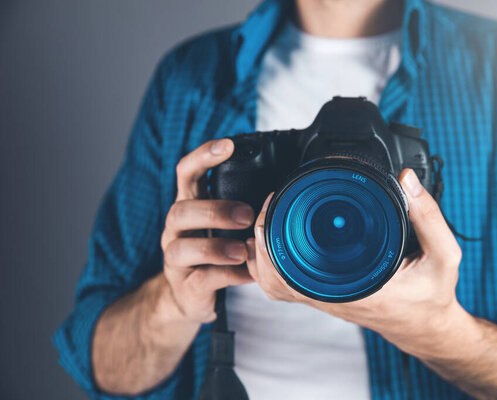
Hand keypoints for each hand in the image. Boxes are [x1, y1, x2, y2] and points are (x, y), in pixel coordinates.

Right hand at [161, 138, 254, 323]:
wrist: (188, 295)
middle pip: (181, 210)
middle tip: (247, 215)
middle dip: (214, 210)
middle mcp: (176, 229)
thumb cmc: (213, 251)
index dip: (203, 156)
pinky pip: (202, 279)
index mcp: (189, 205)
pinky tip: (247, 274)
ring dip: (215, 247)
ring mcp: (176, 258)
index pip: (186, 173)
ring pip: (182, 247)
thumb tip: (283, 187)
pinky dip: (227, 276)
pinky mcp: (185, 286)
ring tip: (242, 251)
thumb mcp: (224, 224)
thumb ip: (243, 205)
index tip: (228, 146)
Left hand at [246, 168, 465, 358]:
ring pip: (271, 281)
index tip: (277, 199)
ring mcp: (322, 298)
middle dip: (262, 233)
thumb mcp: (444, 255)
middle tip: (271, 200)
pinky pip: (282, 284)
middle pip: (271, 272)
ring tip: (270, 214)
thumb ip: (429, 216)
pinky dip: (271, 263)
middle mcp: (330, 295)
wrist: (425, 326)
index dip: (275, 231)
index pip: (295, 265)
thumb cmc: (431, 294)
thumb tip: (405, 178)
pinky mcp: (322, 295)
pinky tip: (276, 238)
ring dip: (262, 249)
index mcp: (354, 287)